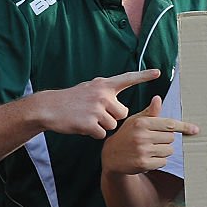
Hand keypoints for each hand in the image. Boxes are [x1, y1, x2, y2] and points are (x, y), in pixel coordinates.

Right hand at [38, 69, 161, 138]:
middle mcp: (102, 95)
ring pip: (113, 125)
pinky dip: (94, 134)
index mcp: (104, 85)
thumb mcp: (89, 89)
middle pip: (123, 113)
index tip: (158, 72)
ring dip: (102, 126)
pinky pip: (102, 134)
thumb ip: (106, 93)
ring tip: (87, 118)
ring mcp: (96, 109)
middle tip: (96, 113)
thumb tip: (120, 105)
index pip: (127, 78)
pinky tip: (83, 126)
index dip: (143, 76)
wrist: (48, 108)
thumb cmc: (71, 99)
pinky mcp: (89, 123)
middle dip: (113, 117)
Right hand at [101, 95, 197, 174]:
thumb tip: (158, 99)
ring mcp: (142, 150)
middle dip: (166, 139)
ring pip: (169, 150)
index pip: (169, 124)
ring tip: (150, 149)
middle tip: (154, 140)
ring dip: (163, 151)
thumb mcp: (135, 120)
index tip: (195, 130)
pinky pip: (163, 162)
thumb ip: (150, 112)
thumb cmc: (126, 135)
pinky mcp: (143, 164)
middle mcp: (142, 136)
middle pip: (171, 138)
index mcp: (142, 123)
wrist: (110, 155)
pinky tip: (147, 157)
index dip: (184, 127)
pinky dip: (158, 161)